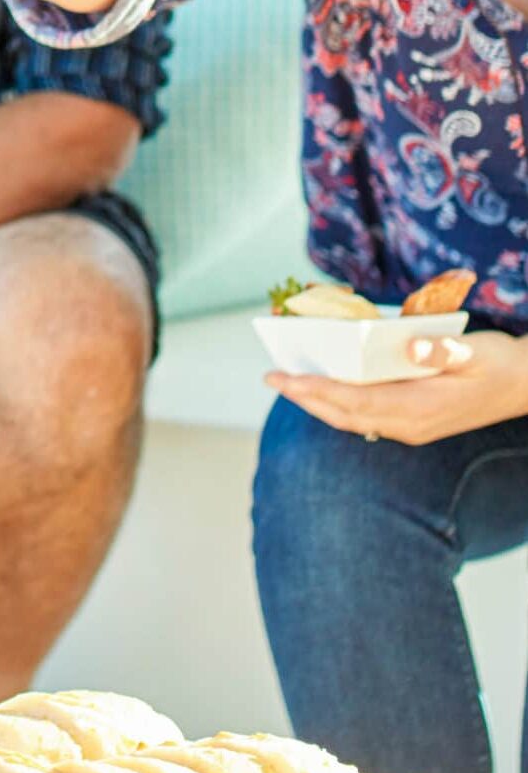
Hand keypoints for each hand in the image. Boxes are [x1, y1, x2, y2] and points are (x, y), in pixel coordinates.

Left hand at [268, 332, 527, 444]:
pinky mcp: (413, 421)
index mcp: (420, 409)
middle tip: (271, 377)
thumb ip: (444, 351)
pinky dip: (337, 402)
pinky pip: (365, 416)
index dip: (318, 391)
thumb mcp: (476, 352)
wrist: (524, 385)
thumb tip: (413, 346)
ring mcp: (411, 426)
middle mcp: (411, 424)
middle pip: (346, 415)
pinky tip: (322, 389)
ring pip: (352, 418)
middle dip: (306, 397)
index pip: (356, 402)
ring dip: (318, 402)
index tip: (286, 379)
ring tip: (286, 382)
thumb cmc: (497, 364)